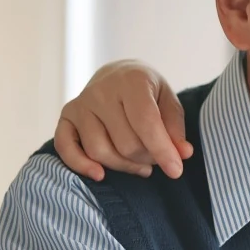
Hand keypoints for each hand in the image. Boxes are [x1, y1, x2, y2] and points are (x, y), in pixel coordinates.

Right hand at [53, 60, 192, 179]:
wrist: (117, 74)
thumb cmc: (147, 92)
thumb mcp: (168, 102)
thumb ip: (175, 128)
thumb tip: (183, 154)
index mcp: (132, 81)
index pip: (146, 122)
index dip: (162, 150)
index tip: (176, 171)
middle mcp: (101, 91)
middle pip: (125, 143)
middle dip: (146, 158)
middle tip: (155, 157)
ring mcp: (81, 104)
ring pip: (100, 151)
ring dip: (124, 166)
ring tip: (141, 164)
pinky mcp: (66, 116)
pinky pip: (66, 148)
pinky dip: (81, 165)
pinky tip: (100, 174)